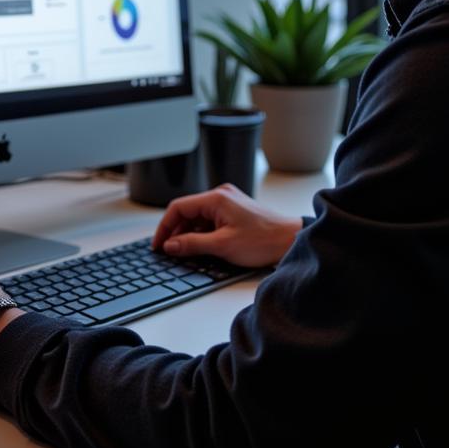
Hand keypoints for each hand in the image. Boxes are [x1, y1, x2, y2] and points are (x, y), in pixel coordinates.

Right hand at [151, 183, 302, 267]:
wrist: (289, 240)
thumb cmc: (263, 240)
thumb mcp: (222, 245)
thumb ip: (193, 244)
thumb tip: (171, 245)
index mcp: (216, 198)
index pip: (178, 207)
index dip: (165, 227)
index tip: (159, 244)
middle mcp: (221, 195)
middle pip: (187, 211)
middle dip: (176, 231)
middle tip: (169, 251)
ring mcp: (228, 202)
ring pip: (197, 217)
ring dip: (189, 233)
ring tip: (184, 252)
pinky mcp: (233, 211)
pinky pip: (209, 220)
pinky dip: (201, 233)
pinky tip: (200, 247)